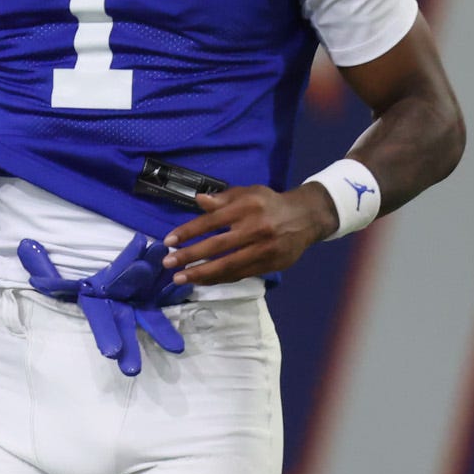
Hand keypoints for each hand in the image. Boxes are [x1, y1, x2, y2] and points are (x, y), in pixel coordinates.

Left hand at [163, 183, 338, 285]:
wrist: (306, 218)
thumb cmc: (270, 203)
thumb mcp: (248, 193)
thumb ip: (223, 198)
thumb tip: (198, 200)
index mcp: (247, 207)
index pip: (212, 221)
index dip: (189, 232)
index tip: (169, 241)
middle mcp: (255, 228)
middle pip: (217, 246)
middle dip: (190, 256)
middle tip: (168, 263)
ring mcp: (263, 249)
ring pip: (228, 266)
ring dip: (201, 274)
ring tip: (180, 278)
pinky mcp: (269, 265)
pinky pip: (239, 275)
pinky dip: (219, 279)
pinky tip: (202, 280)